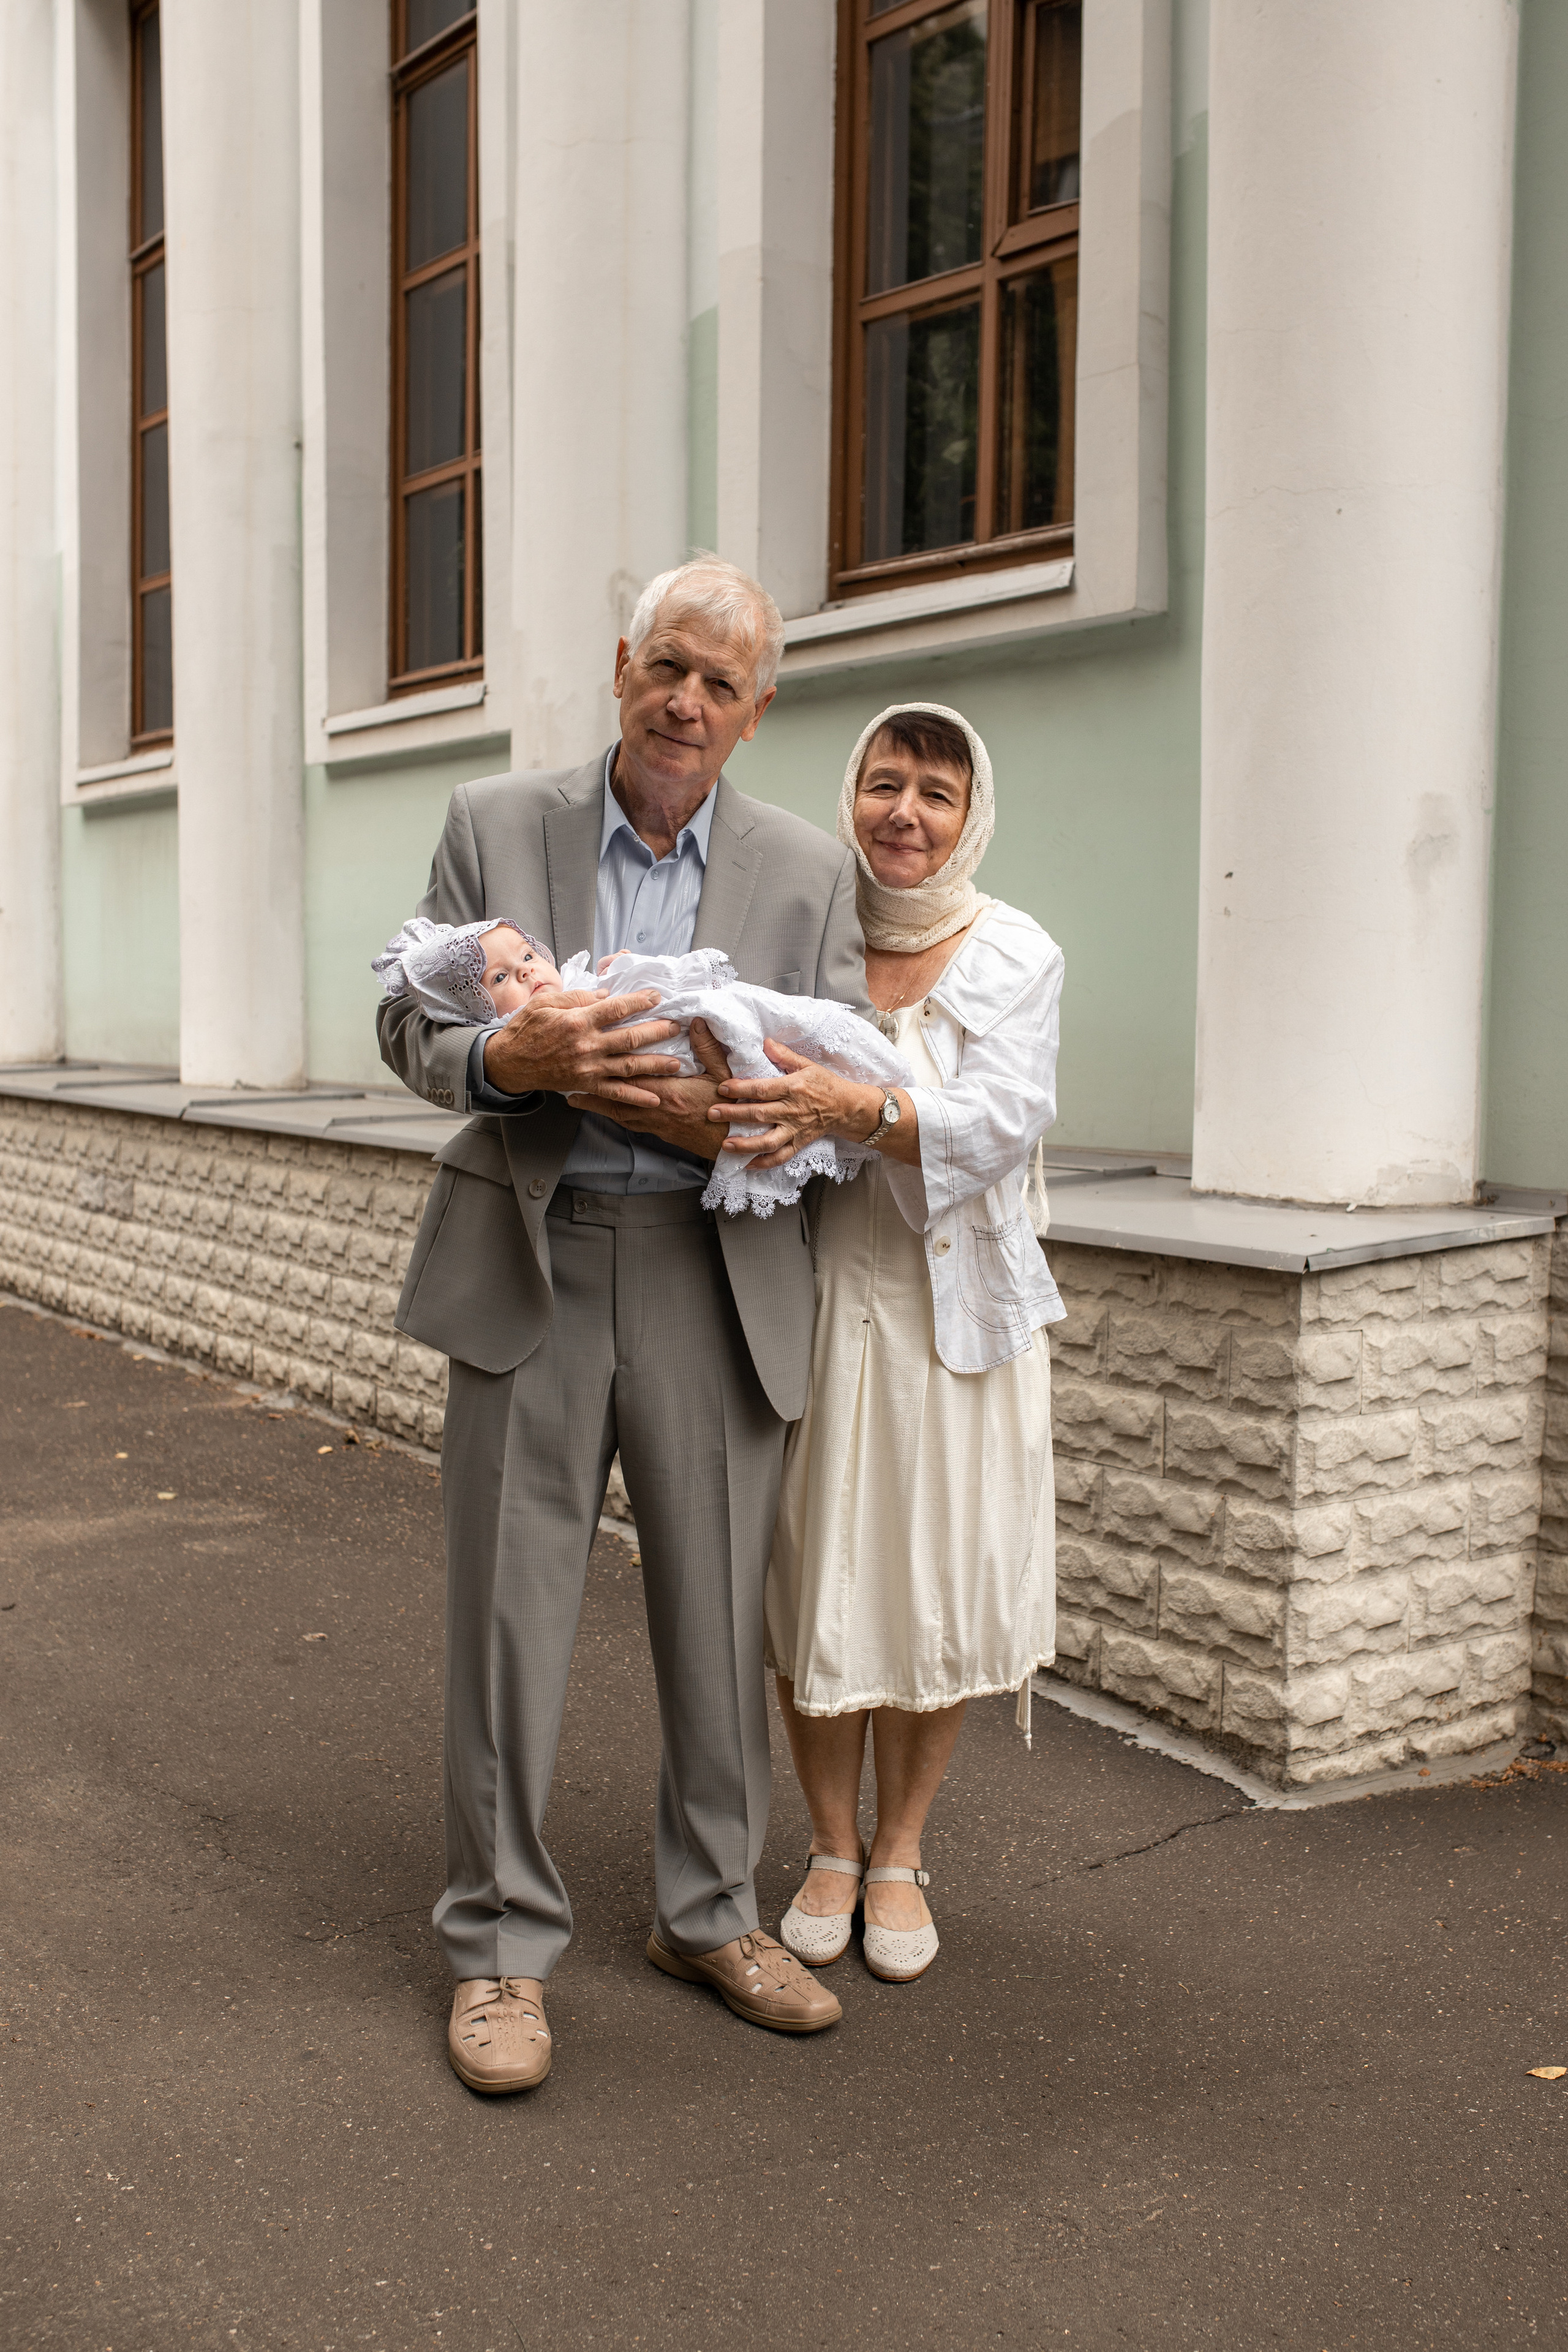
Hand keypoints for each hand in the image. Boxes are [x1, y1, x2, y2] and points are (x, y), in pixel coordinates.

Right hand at [482, 984, 682, 1105]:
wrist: (509, 1062)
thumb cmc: (526, 1029)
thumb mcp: (546, 1002)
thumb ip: (578, 996)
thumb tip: (606, 994)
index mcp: (578, 1021)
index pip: (616, 1008)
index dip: (639, 1001)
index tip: (656, 997)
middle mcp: (587, 1046)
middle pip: (630, 1038)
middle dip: (657, 1032)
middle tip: (676, 1027)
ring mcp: (588, 1068)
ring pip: (629, 1066)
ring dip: (655, 1065)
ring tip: (677, 1063)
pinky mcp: (585, 1085)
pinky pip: (615, 1093)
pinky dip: (636, 1097)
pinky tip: (654, 1098)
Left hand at [566, 1017, 736, 1162]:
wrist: (730, 1143)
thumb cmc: (729, 1109)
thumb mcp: (723, 1074)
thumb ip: (707, 1047)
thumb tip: (696, 1022)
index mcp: (669, 1091)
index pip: (633, 1074)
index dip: (612, 1064)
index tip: (595, 1051)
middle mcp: (655, 1108)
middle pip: (615, 1096)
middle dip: (591, 1089)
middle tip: (568, 1081)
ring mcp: (654, 1123)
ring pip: (617, 1113)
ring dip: (596, 1105)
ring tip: (576, 1099)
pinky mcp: (657, 1132)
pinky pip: (628, 1123)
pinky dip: (613, 1116)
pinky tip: (605, 1112)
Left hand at [711, 1040, 883, 1172]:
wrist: (847, 1107)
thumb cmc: (825, 1084)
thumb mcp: (807, 1064)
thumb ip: (784, 1055)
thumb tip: (765, 1042)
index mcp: (793, 1088)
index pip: (763, 1089)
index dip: (741, 1088)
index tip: (722, 1088)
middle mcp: (792, 1111)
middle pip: (759, 1114)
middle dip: (734, 1114)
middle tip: (712, 1113)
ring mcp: (795, 1130)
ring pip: (768, 1141)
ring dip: (745, 1145)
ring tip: (725, 1145)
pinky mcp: (799, 1144)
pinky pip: (780, 1157)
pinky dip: (763, 1163)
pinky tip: (746, 1165)